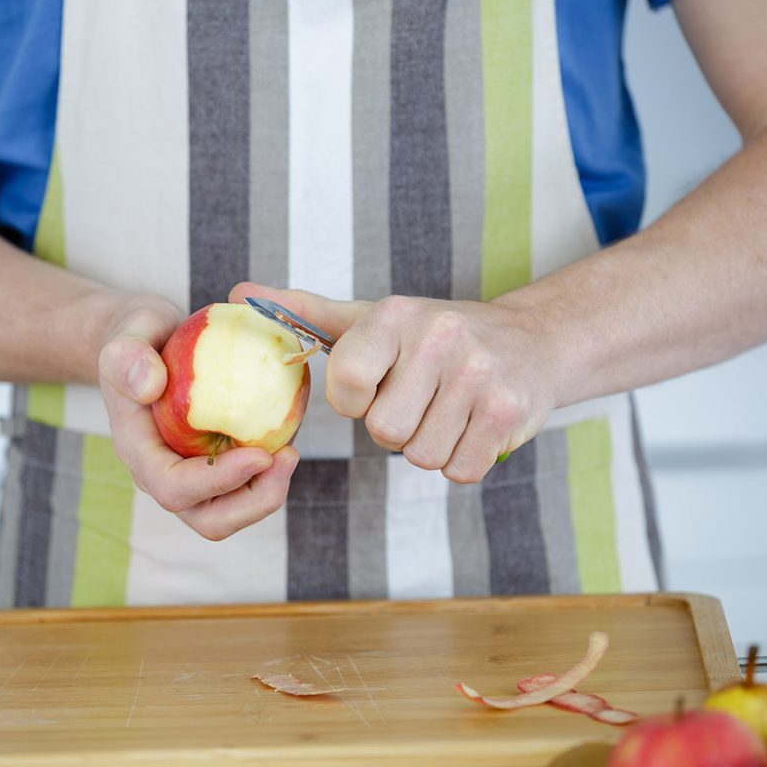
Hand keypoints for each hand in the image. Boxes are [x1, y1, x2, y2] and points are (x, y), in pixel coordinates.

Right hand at [97, 295, 299, 539]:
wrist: (147, 342)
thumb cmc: (137, 336)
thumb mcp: (128, 333)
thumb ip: (128, 356)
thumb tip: (149, 384)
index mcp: (138, 449)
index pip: (173, 487)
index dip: (217, 481)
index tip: (260, 454)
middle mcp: (163, 472)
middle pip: (208, 519)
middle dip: (253, 502)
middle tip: (287, 458)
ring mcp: (191, 473)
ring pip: (231, 511)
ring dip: (267, 491)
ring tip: (291, 451)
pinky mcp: (215, 464)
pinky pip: (245, 485)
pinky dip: (270, 472)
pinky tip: (287, 436)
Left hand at [230, 283, 561, 482]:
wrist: (531, 341)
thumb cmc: (432, 337)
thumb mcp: (370, 318)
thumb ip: (303, 313)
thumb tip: (235, 295)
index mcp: (396, 315)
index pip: (346, 383)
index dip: (355, 399)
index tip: (377, 384)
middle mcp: (441, 338)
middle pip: (384, 431)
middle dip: (395, 427)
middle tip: (418, 399)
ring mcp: (479, 376)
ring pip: (420, 455)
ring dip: (427, 444)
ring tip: (446, 408)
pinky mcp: (508, 414)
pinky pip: (457, 470)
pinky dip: (459, 459)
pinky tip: (470, 425)